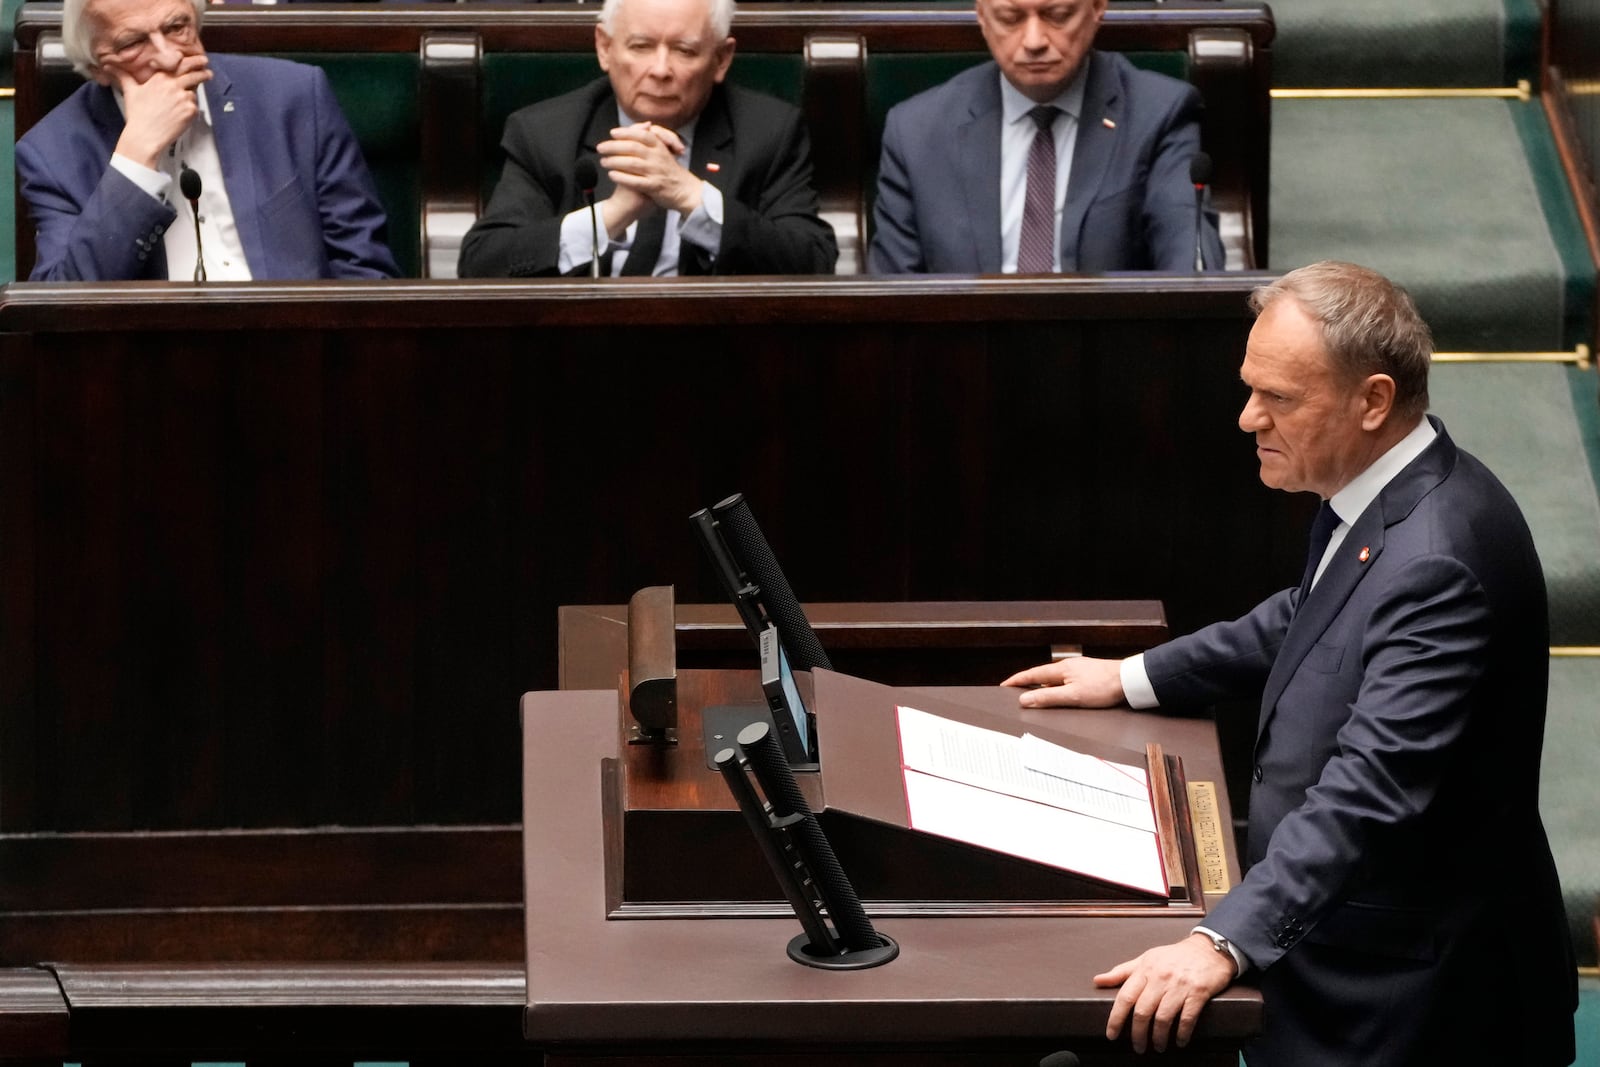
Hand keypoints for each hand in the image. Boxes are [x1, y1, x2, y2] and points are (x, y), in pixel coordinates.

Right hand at [112, 56, 211, 168]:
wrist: (145, 135)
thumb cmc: (137, 115)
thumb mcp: (130, 91)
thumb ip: (123, 76)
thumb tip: (109, 66)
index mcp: (160, 78)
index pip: (179, 64)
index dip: (190, 61)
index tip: (198, 60)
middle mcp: (173, 85)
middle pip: (193, 74)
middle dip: (202, 71)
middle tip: (207, 71)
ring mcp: (183, 98)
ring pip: (193, 92)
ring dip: (192, 95)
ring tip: (186, 101)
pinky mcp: (190, 110)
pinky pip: (195, 106)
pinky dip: (191, 109)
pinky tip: (182, 114)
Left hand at [598, 122, 701, 216]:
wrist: (686, 191)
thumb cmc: (671, 171)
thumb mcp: (664, 151)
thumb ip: (651, 139)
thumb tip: (643, 126)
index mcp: (660, 147)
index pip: (641, 135)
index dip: (625, 133)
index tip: (612, 133)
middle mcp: (657, 157)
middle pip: (632, 148)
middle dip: (613, 147)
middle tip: (601, 148)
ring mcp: (655, 172)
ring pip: (631, 163)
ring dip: (614, 161)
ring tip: (603, 161)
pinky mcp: (653, 187)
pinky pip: (634, 181)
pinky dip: (621, 177)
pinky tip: (612, 175)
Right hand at [1001, 656, 1125, 707]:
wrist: (1129, 680)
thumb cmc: (1103, 687)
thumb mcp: (1072, 696)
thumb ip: (1047, 698)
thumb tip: (1024, 700)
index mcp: (1061, 669)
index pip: (1032, 674)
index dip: (1017, 680)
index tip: (1005, 685)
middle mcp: (1068, 666)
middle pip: (1042, 675)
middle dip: (1028, 683)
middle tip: (1015, 691)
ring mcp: (1079, 669)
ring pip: (1055, 678)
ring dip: (1043, 686)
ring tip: (1035, 695)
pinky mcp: (1089, 674)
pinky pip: (1066, 681)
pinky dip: (1057, 687)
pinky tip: (1061, 694)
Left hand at [1093, 933, 1235, 1052]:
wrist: (1208, 949)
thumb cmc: (1174, 956)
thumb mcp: (1145, 959)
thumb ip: (1122, 972)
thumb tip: (1097, 981)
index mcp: (1145, 969)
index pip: (1125, 997)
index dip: (1116, 1018)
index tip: (1111, 1035)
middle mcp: (1160, 977)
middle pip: (1142, 1011)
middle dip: (1137, 1034)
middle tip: (1138, 1047)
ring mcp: (1180, 985)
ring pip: (1163, 1017)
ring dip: (1158, 1037)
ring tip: (1158, 1047)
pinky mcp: (1198, 992)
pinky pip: (1187, 1018)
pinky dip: (1182, 1033)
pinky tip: (1179, 1041)